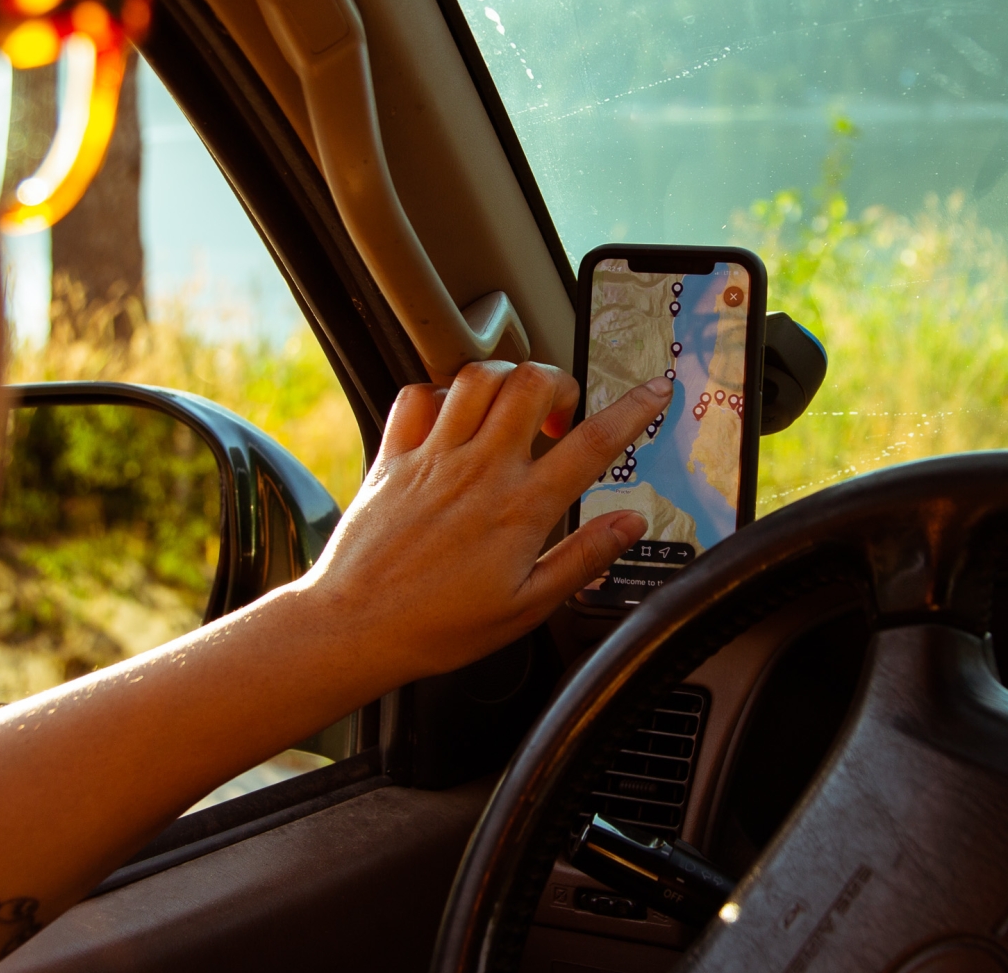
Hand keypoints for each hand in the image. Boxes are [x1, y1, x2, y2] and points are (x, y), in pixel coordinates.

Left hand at [293, 361, 673, 682]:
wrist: (355, 629)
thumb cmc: (439, 627)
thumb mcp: (528, 607)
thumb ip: (583, 558)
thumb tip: (629, 524)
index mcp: (522, 508)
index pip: (593, 442)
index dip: (633, 410)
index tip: (653, 392)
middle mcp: (480, 470)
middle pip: (533, 383)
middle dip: (559, 383)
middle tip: (560, 415)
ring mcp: (434, 457)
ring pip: (478, 377)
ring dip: (505, 381)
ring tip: (511, 410)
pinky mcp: (393, 456)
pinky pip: (417, 395)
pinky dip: (439, 394)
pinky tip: (452, 420)